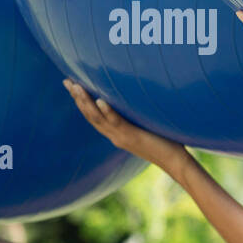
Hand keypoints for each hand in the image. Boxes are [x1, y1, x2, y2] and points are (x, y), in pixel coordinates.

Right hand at [63, 80, 186, 166]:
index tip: (72, 85)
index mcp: (116, 133)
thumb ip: (138, 116)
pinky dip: (108, 111)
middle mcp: (115, 136)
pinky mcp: (133, 137)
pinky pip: (117, 123)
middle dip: (77, 98)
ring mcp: (122, 137)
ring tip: (76, 86)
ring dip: (86, 101)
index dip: (81, 101)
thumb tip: (139, 97)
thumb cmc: (167, 143)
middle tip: (66, 80)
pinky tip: (101, 100)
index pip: (94, 115)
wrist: (175, 162)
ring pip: (98, 118)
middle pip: (90, 115)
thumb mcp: (147, 127)